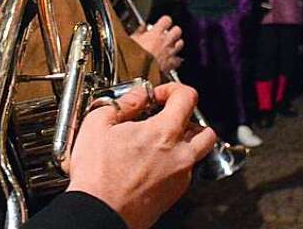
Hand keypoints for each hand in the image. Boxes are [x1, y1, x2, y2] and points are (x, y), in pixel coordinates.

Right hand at [67, 83, 216, 228]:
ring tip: (158, 139)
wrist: (99, 213)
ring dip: (184, 140)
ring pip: (197, 152)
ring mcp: (180, 178)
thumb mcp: (98, 123)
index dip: (172, 89)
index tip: (157, 95)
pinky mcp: (174, 195)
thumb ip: (125, 103)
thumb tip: (138, 96)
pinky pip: (185, 171)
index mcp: (164, 133)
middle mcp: (180, 156)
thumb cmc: (97, 176)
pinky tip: (149, 161)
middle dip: (187, 118)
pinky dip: (174, 161)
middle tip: (165, 116)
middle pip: (205, 128)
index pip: (188, 97)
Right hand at [131, 16, 184, 73]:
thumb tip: (142, 27)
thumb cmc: (133, 58)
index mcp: (155, 33)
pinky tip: (170, 60)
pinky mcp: (172, 64)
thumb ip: (139, 32)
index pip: (166, 20)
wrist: (138, 75)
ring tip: (169, 46)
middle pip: (177, 30)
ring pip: (180, 43)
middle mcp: (165, 41)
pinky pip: (179, 59)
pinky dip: (176, 59)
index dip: (164, 21)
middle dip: (173, 31)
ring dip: (176, 44)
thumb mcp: (131, 40)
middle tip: (167, 34)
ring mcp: (170, 53)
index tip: (161, 23)